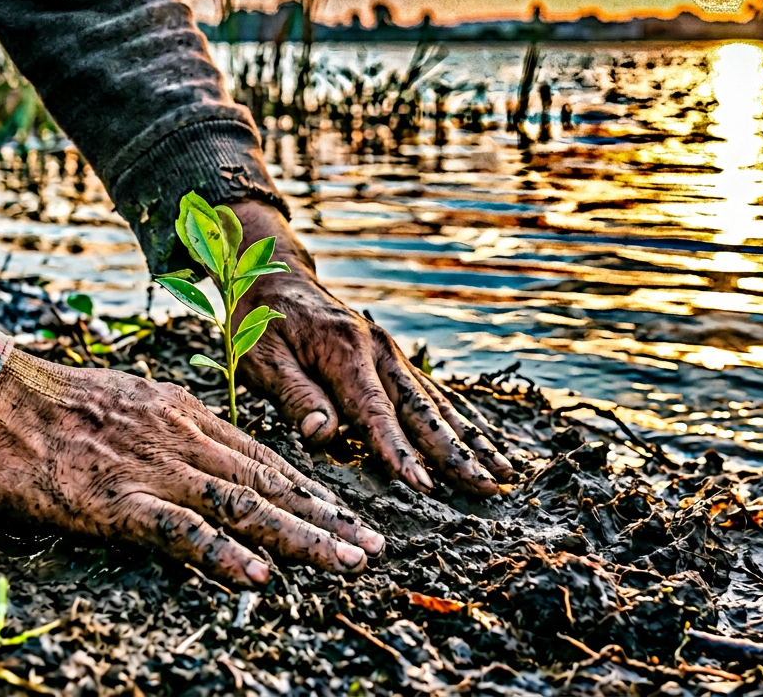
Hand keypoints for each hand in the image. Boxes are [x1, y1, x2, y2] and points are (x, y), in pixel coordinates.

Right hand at [0, 286, 383, 584]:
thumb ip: (174, 431)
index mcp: (189, 418)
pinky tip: (258, 575)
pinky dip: (223, 553)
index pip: (264, 459)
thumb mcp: (133, 404)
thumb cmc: (55, 404)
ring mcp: (156, 470)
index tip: (347, 514)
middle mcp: (186, 441)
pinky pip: (181, 531)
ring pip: (243, 505)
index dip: (311, 490)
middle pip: (270, 483)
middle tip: (372, 546)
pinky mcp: (118, 501)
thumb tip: (207, 460)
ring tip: (345, 561)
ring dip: (299, 536)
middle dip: (326, 517)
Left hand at [229, 201, 516, 496]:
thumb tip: (322, 436)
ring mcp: (391, 354)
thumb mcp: (259, 357)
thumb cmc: (258, 322)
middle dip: (457, 452)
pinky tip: (486, 443)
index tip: (423, 486)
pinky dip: (464, 420)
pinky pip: (435, 394)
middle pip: (423, 410)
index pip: (375, 411)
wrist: (271, 275)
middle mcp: (378, 350)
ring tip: (504, 472)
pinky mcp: (394, 359)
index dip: (399, 451)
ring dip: (472, 439)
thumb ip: (293, 395)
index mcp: (344, 351)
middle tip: (487, 488)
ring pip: (439, 403)